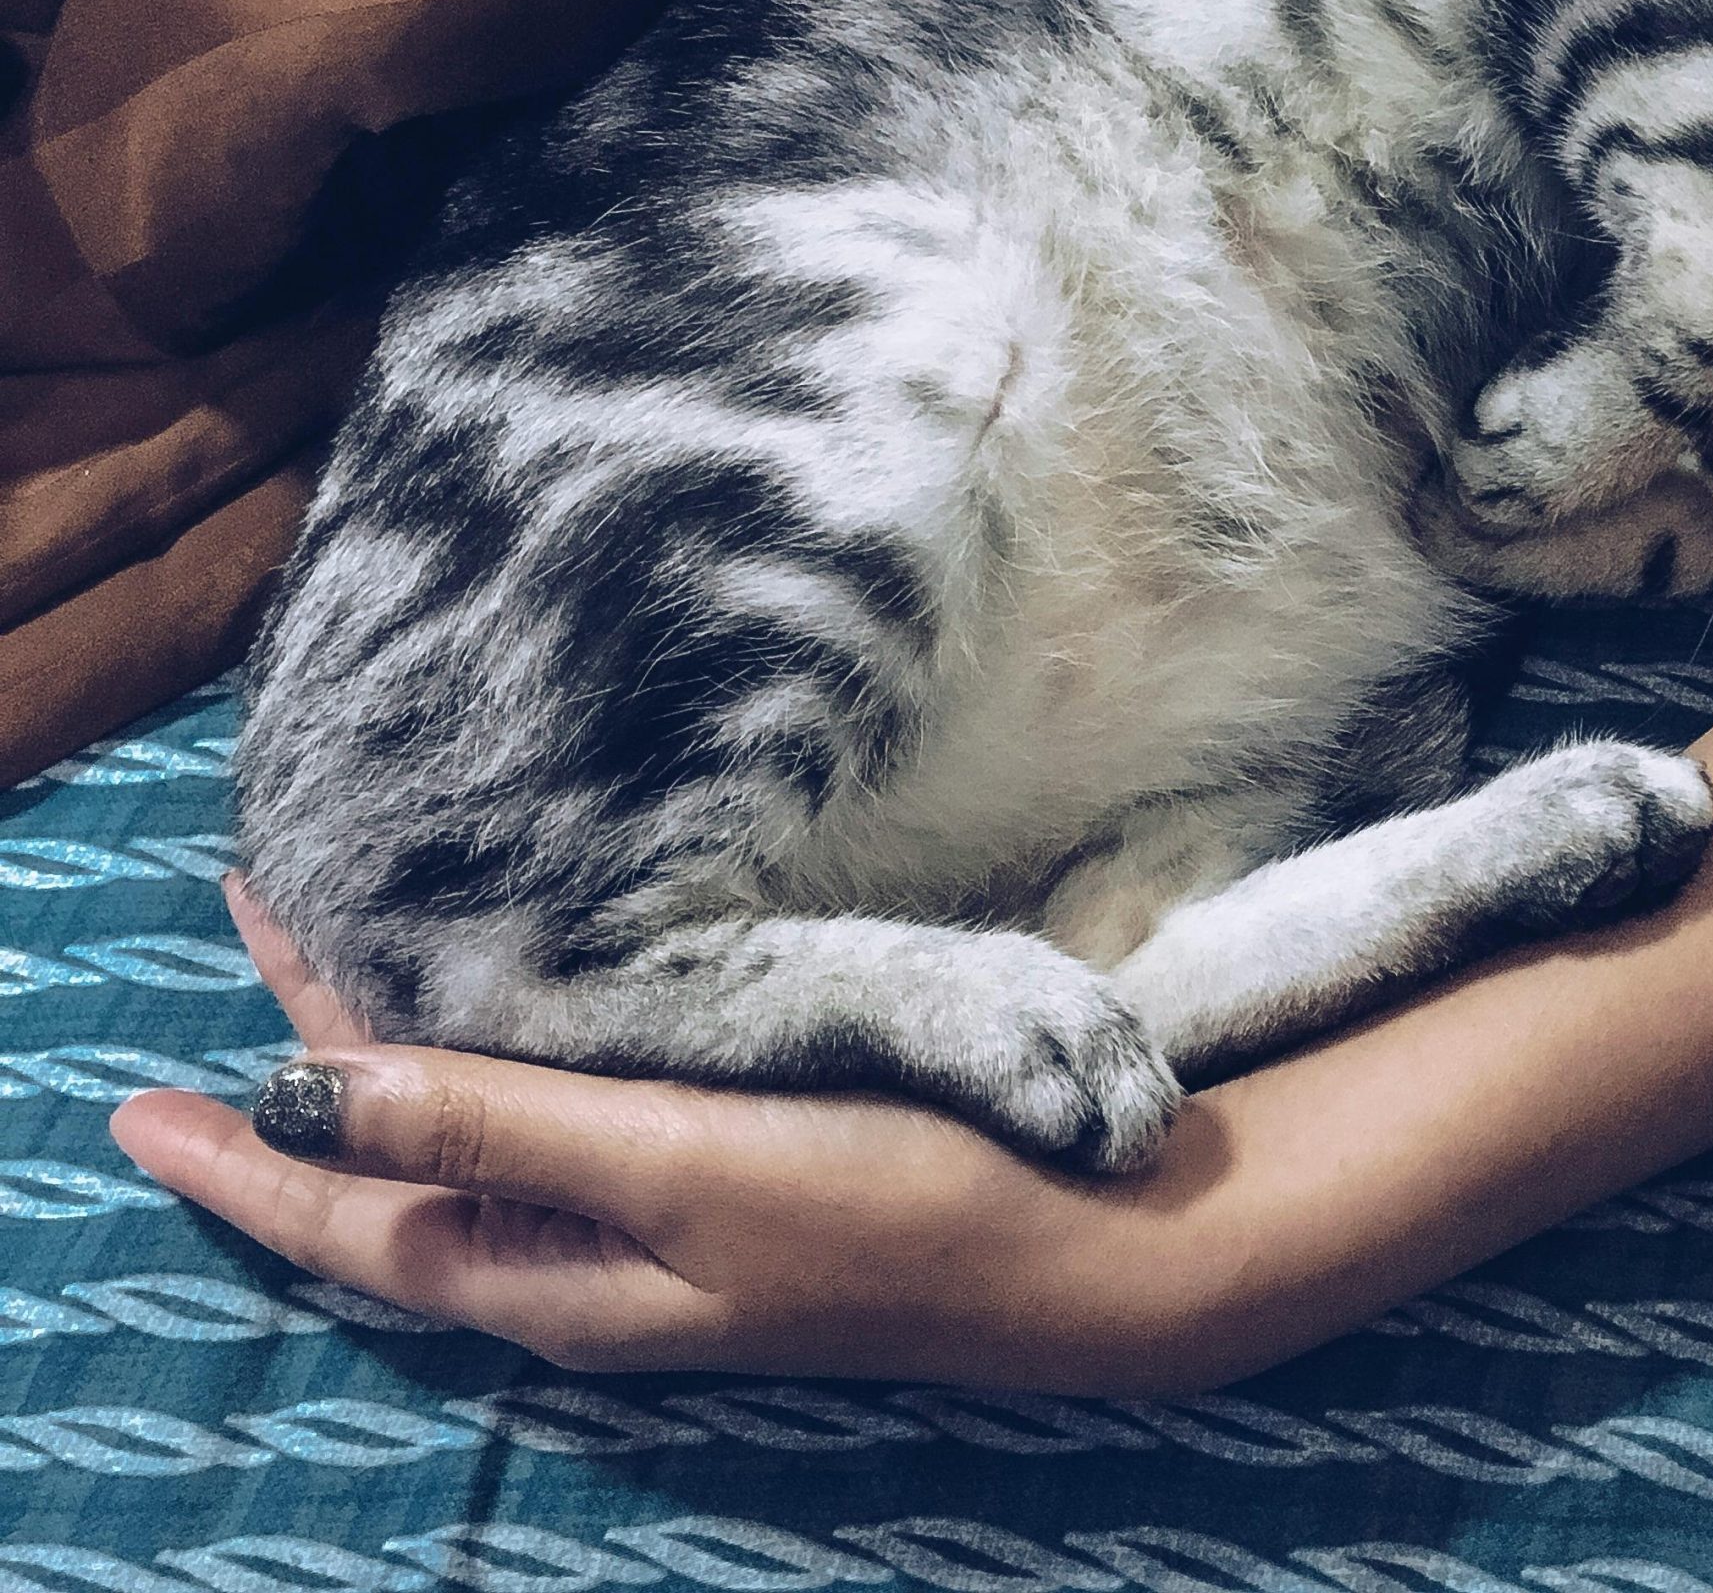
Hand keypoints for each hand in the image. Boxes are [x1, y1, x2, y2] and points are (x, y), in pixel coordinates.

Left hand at [108, 878, 1246, 1387]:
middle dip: (304, 1080)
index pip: (347, 1209)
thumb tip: (306, 1096)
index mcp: (550, 1272)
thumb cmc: (888, 1203)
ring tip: (335, 986)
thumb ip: (498, 1129)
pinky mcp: (720, 1172)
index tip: (132, 1093)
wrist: (1078, 1249)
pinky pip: (559, 1118)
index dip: (238, 1153)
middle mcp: (581, 1257)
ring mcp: (654, 1220)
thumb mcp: (675, 1168)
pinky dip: (500, 1060)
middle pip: (399, 1167)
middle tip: (254, 941)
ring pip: (475, 1140)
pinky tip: (515, 1021)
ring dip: (394, 1066)